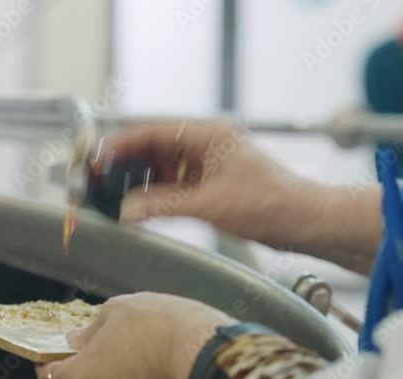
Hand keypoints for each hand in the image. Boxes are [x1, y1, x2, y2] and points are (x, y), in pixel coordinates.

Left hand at [34, 293, 233, 378]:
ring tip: (135, 351)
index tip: (59, 349)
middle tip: (106, 342)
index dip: (53, 358)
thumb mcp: (115, 311)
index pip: (48, 374)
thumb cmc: (161, 330)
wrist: (206, 355)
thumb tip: (79, 339)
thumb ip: (89, 330)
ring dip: (113, 378)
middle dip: (88, 367)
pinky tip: (149, 365)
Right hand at [102, 122, 326, 250]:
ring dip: (139, 184)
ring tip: (113, 198)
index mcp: (208, 135)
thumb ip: (163, 205)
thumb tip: (127, 210)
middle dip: (125, 166)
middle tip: (99, 182)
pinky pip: (174, 187)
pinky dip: (155, 197)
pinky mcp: (212, 187)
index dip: (121, 145)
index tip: (98, 159)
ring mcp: (209, 166)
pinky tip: (139, 208)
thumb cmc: (272, 203)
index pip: (153, 132)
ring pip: (162, 170)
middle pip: (154, 149)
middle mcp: (206, 146)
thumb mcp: (209, 204)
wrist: (304, 222)